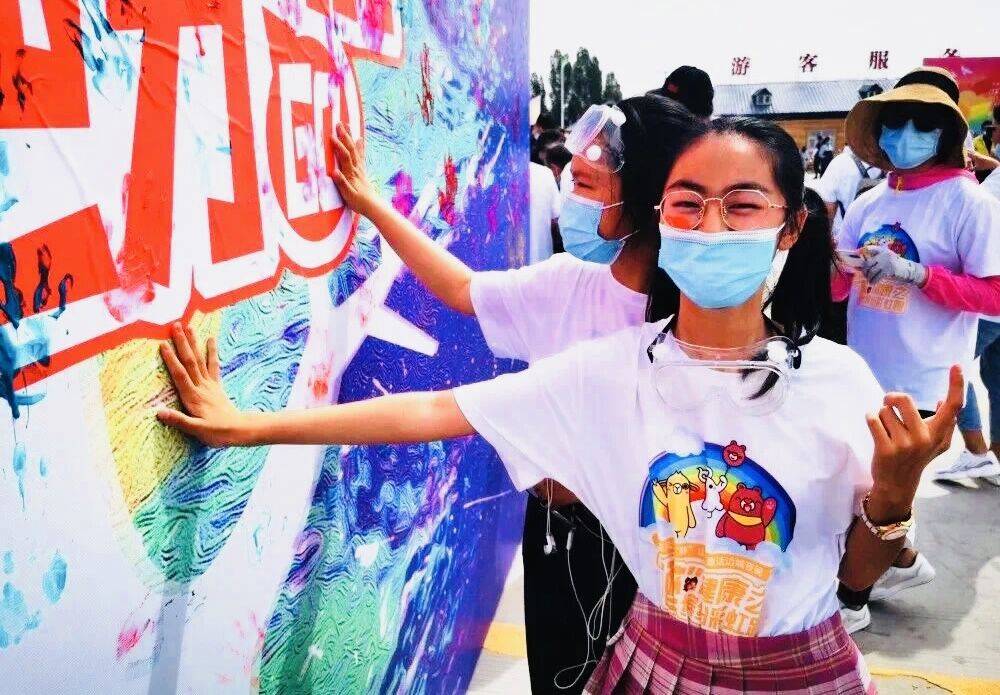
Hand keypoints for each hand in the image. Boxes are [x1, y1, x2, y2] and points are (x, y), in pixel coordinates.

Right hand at [156, 323, 253, 446]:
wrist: (239, 430)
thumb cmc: (216, 432)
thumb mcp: (197, 430)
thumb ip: (179, 421)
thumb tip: (159, 412)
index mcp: (193, 397)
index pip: (180, 375)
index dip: (171, 360)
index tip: (163, 344)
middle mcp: (201, 387)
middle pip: (190, 361)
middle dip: (182, 343)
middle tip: (176, 325)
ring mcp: (209, 384)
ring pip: (200, 360)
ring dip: (194, 343)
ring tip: (190, 327)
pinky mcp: (216, 385)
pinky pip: (214, 365)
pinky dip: (212, 352)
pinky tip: (211, 339)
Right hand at [330, 122, 379, 216]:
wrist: (373, 206)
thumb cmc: (359, 202)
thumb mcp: (348, 195)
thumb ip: (341, 183)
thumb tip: (334, 172)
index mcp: (351, 173)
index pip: (344, 157)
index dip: (338, 147)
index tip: (331, 136)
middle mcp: (356, 168)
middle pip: (350, 149)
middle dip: (344, 136)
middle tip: (339, 123)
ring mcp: (360, 168)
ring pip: (355, 150)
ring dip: (350, 137)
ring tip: (347, 125)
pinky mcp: (362, 170)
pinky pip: (360, 155)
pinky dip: (360, 146)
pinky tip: (360, 139)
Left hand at [860, 246, 927, 286]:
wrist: (909, 270)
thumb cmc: (896, 265)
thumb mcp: (887, 258)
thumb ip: (877, 259)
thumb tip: (862, 265)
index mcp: (883, 250)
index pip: (870, 248)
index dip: (862, 251)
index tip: (857, 255)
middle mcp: (884, 255)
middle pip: (868, 263)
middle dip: (864, 271)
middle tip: (865, 275)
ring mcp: (886, 262)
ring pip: (871, 271)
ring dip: (868, 277)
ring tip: (869, 280)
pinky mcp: (889, 270)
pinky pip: (877, 277)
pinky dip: (873, 281)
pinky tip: (873, 283)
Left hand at [866, 365, 963, 517]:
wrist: (897, 483)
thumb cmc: (917, 457)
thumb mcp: (935, 444)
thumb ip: (942, 424)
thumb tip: (942, 399)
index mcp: (938, 434)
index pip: (953, 407)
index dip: (956, 385)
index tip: (956, 366)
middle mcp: (924, 438)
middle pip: (904, 400)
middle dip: (891, 398)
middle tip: (888, 402)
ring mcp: (904, 445)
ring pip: (884, 411)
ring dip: (881, 415)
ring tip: (886, 430)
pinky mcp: (885, 449)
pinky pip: (872, 419)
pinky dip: (870, 419)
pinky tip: (876, 431)